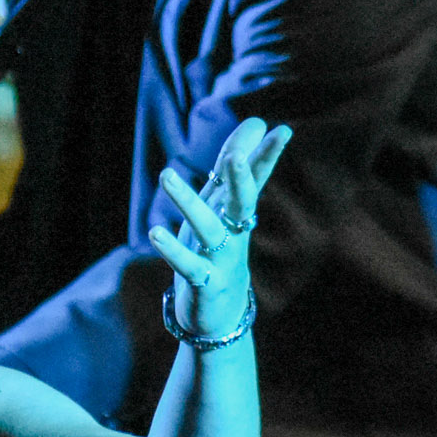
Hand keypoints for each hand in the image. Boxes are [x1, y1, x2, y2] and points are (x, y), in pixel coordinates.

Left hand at [147, 117, 290, 338]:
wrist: (218, 313)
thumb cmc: (218, 251)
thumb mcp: (222, 207)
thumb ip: (233, 167)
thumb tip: (256, 123)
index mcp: (237, 212)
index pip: (256, 179)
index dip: (267, 156)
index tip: (281, 130)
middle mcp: (234, 232)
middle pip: (243, 202)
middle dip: (240, 180)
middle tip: (235, 158)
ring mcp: (221, 259)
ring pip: (208, 229)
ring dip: (187, 203)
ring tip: (166, 174)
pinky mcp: (205, 283)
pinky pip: (189, 266)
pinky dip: (172, 250)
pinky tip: (155, 232)